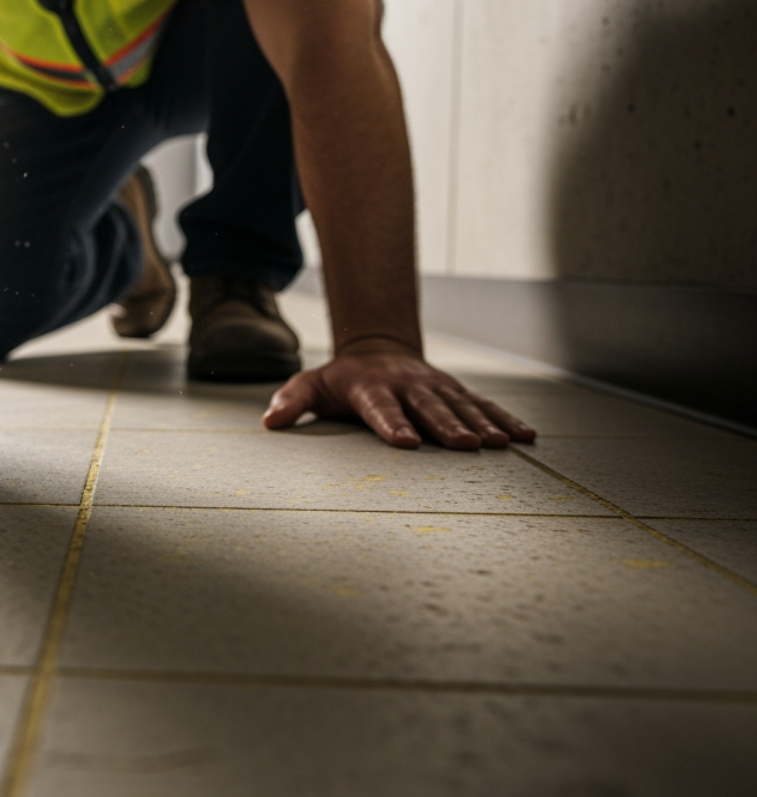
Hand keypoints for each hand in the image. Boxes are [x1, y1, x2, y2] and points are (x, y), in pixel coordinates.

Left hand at [262, 338, 535, 449]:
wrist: (376, 351)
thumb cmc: (341, 380)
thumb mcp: (311, 385)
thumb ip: (291, 401)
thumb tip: (270, 421)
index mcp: (372, 388)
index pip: (381, 409)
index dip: (392, 424)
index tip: (406, 442)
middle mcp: (408, 386)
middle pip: (429, 408)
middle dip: (447, 425)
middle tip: (465, 445)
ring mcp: (435, 387)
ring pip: (462, 406)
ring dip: (483, 424)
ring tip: (501, 444)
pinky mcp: (456, 392)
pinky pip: (483, 404)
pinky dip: (505, 418)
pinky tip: (526, 436)